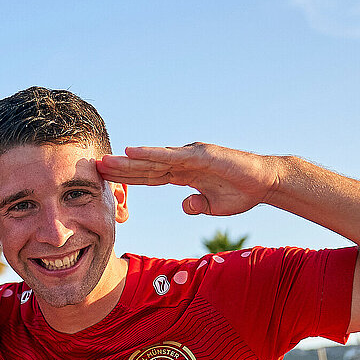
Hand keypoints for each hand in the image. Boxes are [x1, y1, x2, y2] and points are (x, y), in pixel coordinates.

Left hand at [97, 144, 280, 216]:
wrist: (265, 182)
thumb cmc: (241, 193)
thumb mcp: (213, 207)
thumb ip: (196, 205)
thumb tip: (185, 206)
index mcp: (182, 175)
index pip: (148, 177)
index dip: (126, 178)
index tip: (106, 180)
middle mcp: (182, 162)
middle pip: (144, 167)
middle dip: (119, 168)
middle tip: (93, 167)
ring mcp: (190, 156)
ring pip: (152, 160)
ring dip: (127, 161)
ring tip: (105, 161)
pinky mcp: (200, 155)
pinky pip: (171, 157)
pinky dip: (151, 155)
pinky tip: (133, 153)